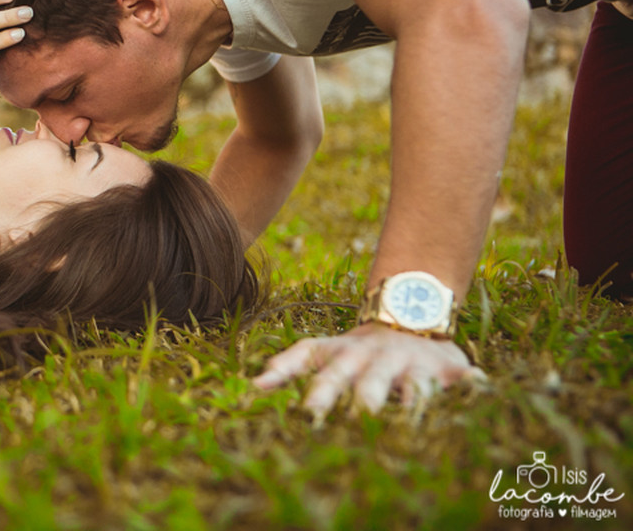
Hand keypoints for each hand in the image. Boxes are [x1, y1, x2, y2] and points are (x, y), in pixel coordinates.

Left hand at [253, 322, 485, 418]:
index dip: (284, 367)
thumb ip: (292, 366)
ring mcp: (405, 362)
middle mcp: (369, 356)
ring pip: (396, 380)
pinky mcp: (442, 368)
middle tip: (313, 416)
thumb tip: (253, 386)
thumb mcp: (328, 351)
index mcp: (340, 352)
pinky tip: (475, 386)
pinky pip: (454, 378)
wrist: (413, 312)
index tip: (260, 385)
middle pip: (346, 375)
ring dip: (390, 395)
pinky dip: (465, 382)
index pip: (306, 353)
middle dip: (329, 394)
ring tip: (382, 413)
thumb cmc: (362, 348)